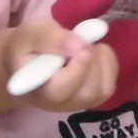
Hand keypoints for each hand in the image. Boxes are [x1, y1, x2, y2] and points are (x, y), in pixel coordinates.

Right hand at [1, 19, 117, 113]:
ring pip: (103, 90)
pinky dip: (109, 63)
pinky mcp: (92, 98)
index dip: (76, 71)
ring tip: (86, 46)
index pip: (59, 91)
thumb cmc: (27, 46)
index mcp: (37, 90)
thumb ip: (50, 38)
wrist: (29, 59)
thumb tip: (79, 45)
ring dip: (101, 62)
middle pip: (86, 94)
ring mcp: (77, 103)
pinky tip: (94, 52)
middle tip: (83, 41)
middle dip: (92, 63)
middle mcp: (58, 104)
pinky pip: (110, 84)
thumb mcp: (31, 33)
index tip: (83, 48)